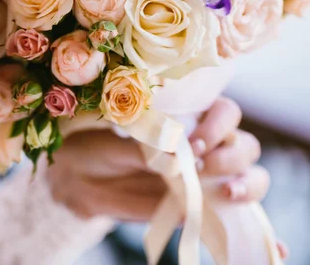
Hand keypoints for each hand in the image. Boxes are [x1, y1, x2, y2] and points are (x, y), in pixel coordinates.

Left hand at [47, 97, 269, 219]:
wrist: (81, 180)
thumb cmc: (98, 149)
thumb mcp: (117, 143)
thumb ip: (146, 149)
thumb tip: (174, 156)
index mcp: (186, 119)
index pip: (225, 113)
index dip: (218, 126)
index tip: (194, 142)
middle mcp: (202, 146)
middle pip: (244, 146)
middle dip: (231, 156)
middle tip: (200, 165)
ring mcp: (203, 179)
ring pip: (248, 178)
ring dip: (246, 185)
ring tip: (224, 193)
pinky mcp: (197, 208)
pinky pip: (231, 217)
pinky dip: (255, 230)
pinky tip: (276, 246)